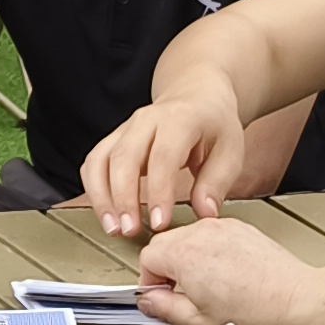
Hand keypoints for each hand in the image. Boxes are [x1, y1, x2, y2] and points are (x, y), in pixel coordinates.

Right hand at [84, 85, 249, 236]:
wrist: (196, 94)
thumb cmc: (214, 125)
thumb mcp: (231, 149)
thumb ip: (217, 182)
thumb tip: (204, 213)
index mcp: (180, 118)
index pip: (163, 155)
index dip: (158, 191)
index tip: (159, 223)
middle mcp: (146, 119)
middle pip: (124, 157)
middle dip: (123, 197)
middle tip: (130, 230)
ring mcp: (125, 128)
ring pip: (100, 159)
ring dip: (101, 197)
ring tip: (113, 228)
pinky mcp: (113, 140)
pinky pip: (93, 164)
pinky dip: (94, 190)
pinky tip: (106, 214)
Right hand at [135, 218, 301, 324]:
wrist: (297, 298)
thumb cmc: (258, 312)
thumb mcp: (201, 321)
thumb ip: (166, 308)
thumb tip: (150, 302)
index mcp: (184, 255)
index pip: (146, 258)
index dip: (149, 280)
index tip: (159, 295)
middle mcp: (200, 234)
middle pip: (164, 243)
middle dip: (165, 268)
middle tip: (179, 292)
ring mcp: (222, 227)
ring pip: (187, 236)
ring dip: (186, 257)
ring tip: (206, 285)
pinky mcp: (239, 227)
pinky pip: (211, 234)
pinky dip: (209, 250)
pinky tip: (224, 273)